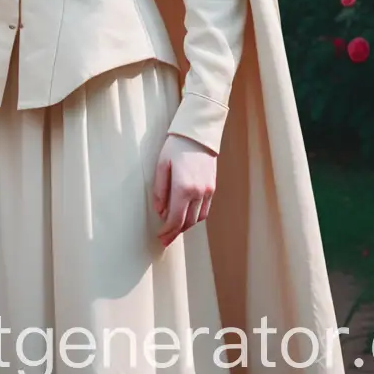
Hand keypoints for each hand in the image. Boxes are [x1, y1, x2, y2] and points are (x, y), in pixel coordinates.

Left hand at [152, 133, 216, 247]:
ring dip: (185, 226)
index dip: (167, 231)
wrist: (197, 134)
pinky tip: (186, 216)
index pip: (175, 219)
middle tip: (165, 239)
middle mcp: (198, 192)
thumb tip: (160, 211)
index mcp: (183, 188)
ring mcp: (208, 191)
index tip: (160, 237)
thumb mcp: (162, 165)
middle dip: (175, 233)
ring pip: (197, 218)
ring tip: (174, 229)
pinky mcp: (212, 187)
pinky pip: (205, 209)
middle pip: (187, 222)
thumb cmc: (176, 147)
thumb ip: (160, 190)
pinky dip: (195, 216)